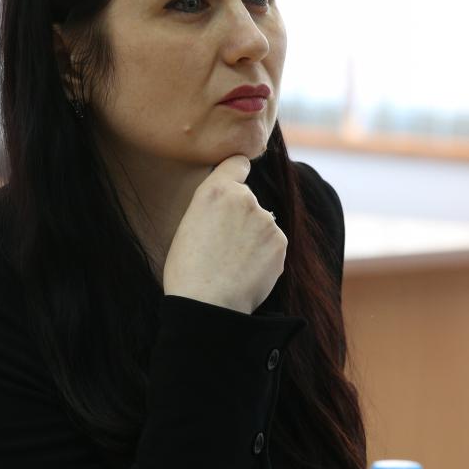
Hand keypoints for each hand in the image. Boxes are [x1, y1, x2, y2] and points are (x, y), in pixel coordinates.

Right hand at [161, 155, 287, 313]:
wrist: (207, 304)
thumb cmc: (187, 269)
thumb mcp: (189, 224)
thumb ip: (213, 206)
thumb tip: (230, 209)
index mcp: (215, 190)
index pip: (237, 163)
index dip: (236, 174)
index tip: (236, 182)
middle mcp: (245, 198)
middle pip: (248, 200)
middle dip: (241, 216)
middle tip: (223, 245)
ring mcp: (266, 220)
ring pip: (262, 224)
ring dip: (253, 237)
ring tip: (233, 263)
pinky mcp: (280, 242)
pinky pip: (272, 244)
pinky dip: (264, 256)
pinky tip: (246, 271)